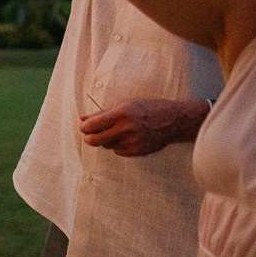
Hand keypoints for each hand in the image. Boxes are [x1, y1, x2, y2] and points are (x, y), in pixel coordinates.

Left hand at [80, 98, 210, 157]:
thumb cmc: (146, 109)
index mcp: (121, 114)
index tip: (85, 127)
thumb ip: (101, 114)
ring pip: (106, 146)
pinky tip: (128, 137)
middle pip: (94, 141)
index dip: (84, 127)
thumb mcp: (124, 105)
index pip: (91, 126)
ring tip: (117, 131)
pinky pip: (118, 151)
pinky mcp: (138, 152)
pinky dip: (118, 146)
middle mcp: (126, 129)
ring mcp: (133, 142)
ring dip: (106, 140)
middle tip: (91, 134)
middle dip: (89, 138)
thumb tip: (81, 119)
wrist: (174, 120)